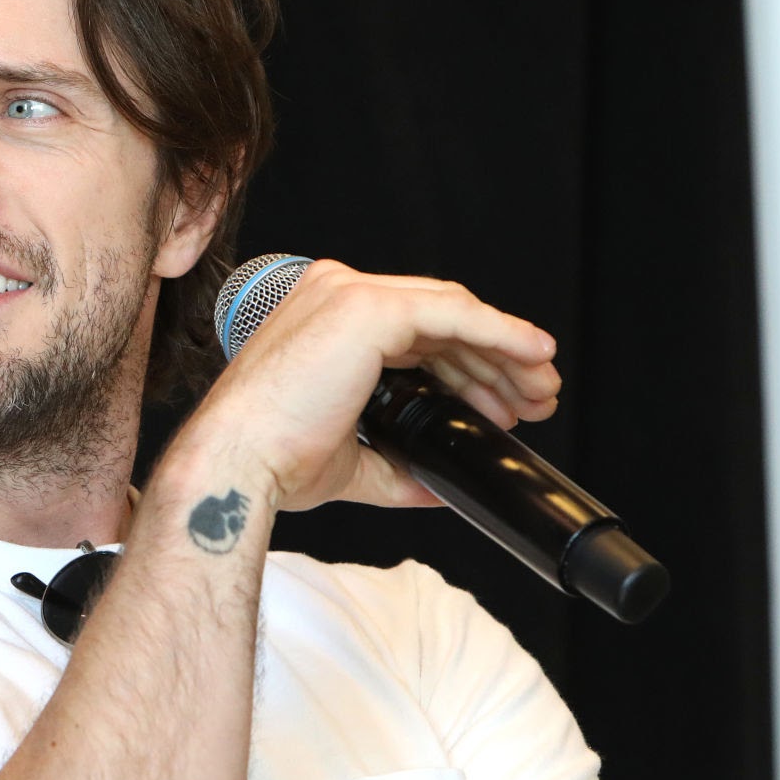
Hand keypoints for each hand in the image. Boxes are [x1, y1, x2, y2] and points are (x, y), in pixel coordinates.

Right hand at [184, 260, 560, 512]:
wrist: (239, 464)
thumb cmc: (270, 458)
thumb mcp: (347, 459)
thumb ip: (394, 463)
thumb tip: (437, 485)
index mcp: (323, 320)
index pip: (413, 330)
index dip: (465, 365)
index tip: (500, 403)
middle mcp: (333, 294)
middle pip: (439, 319)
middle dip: (492, 362)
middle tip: (533, 399)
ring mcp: (349, 295)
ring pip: (453, 312)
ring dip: (505, 353)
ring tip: (540, 390)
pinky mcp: (368, 310)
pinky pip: (454, 313)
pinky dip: (500, 334)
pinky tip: (533, 356)